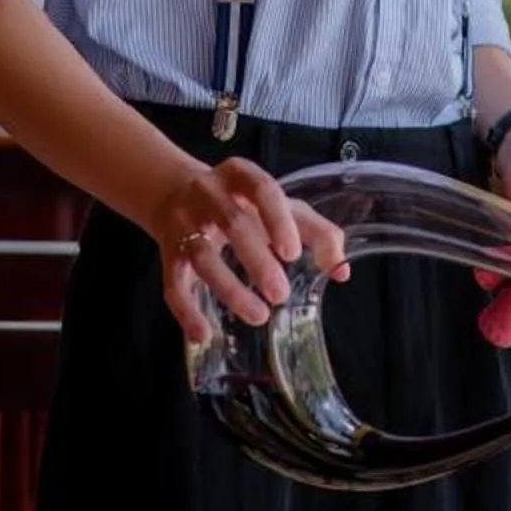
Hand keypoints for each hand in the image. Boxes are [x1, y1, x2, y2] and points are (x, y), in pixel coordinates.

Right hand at [151, 157, 349, 348]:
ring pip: (202, 256)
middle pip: (232, 224)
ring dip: (230, 289)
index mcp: (241, 175)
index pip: (262, 188)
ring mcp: (184, 222)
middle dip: (257, 260)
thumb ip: (315, 231)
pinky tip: (202, 334)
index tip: (292, 252)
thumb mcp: (277, 205)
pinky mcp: (168, 252)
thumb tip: (342, 270)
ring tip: (258, 316)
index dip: (277, 219)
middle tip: (280, 294)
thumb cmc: (240, 203)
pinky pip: (173, 283)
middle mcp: (208, 193)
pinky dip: (186, 311)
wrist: (174, 192)